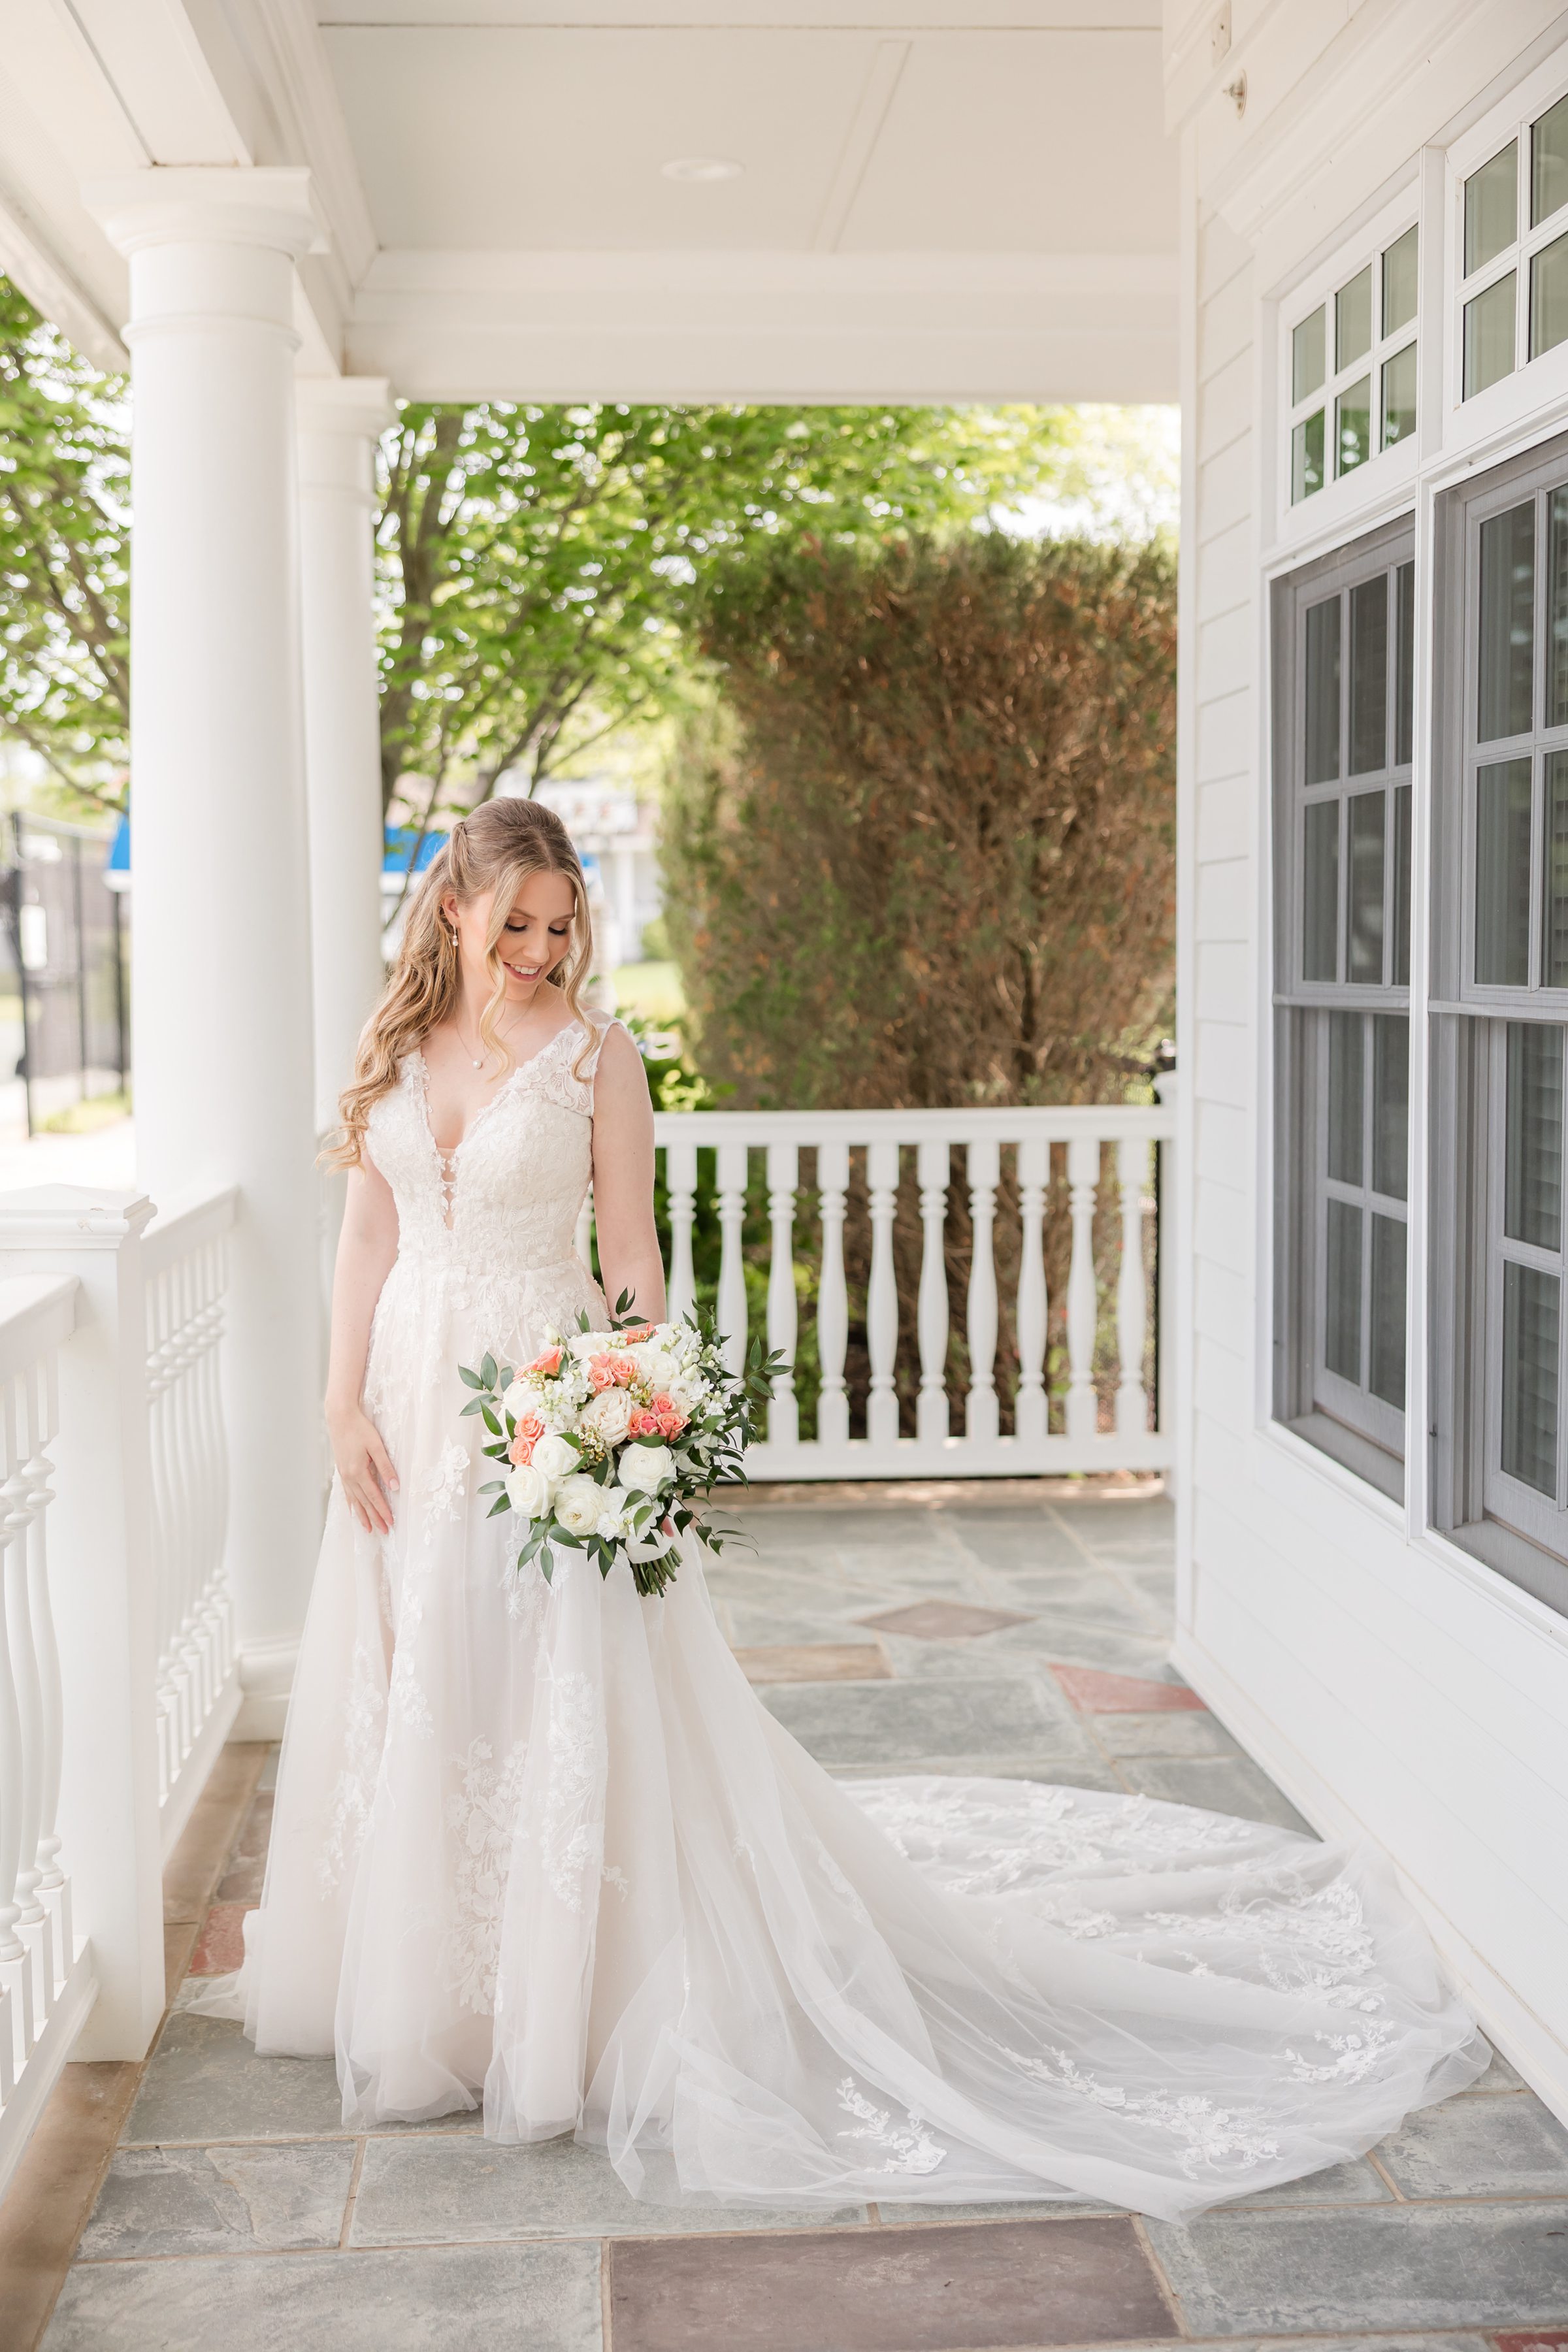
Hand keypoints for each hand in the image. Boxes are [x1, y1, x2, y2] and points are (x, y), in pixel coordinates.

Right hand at [327, 1402, 398, 1534]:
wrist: (339, 1417)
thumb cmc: (360, 1428)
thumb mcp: (376, 1446)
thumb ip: (386, 1466)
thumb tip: (395, 1487)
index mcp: (358, 1472)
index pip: (374, 1497)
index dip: (383, 1511)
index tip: (391, 1523)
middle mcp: (349, 1477)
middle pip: (364, 1503)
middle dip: (374, 1518)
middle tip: (384, 1532)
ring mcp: (343, 1475)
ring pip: (354, 1500)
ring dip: (362, 1515)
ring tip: (368, 1529)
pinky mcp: (341, 1470)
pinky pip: (347, 1493)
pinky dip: (351, 1504)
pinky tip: (353, 1510)